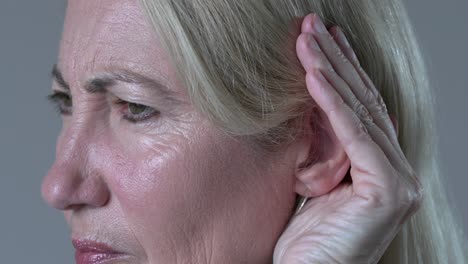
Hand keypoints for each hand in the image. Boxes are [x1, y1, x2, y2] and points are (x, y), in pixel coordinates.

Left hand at [273, 13, 423, 263]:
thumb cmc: (306, 239)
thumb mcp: (315, 180)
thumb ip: (325, 146)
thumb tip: (312, 106)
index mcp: (381, 166)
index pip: (361, 107)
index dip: (342, 70)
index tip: (322, 41)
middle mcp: (397, 170)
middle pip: (363, 102)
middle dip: (336, 60)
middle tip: (312, 26)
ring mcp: (399, 181)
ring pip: (360, 113)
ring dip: (331, 72)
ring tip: (307, 40)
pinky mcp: (388, 192)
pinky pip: (355, 137)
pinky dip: (332, 103)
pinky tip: (313, 75)